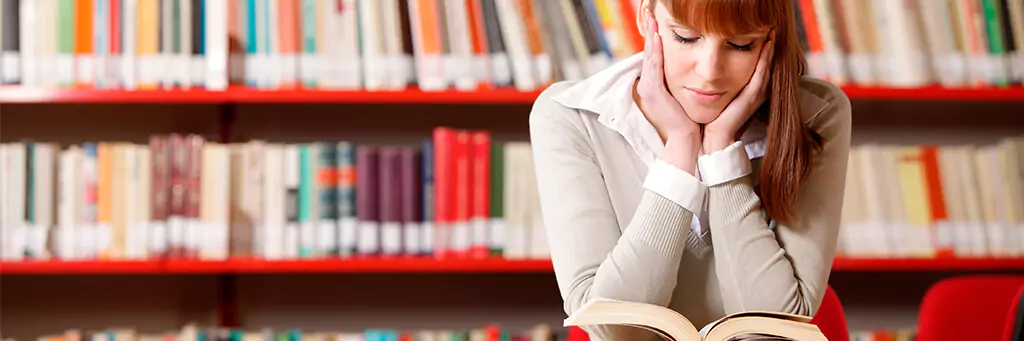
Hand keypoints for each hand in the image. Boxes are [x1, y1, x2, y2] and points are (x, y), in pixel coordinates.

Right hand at [635, 8, 700, 173]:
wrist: (686, 138)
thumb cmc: (687, 119)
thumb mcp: (681, 96)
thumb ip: (680, 82)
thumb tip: (687, 70)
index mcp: (653, 86)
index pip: (654, 57)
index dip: (654, 40)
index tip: (657, 24)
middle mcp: (647, 85)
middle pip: (649, 53)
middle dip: (650, 33)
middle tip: (651, 15)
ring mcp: (648, 88)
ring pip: (649, 56)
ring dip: (651, 37)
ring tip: (653, 21)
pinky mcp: (653, 91)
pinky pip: (653, 66)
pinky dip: (655, 50)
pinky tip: (658, 37)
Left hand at [704, 32, 774, 152]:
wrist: (716, 136)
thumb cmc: (716, 117)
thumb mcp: (722, 95)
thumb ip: (725, 84)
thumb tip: (717, 71)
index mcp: (751, 91)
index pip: (761, 66)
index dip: (765, 51)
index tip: (765, 35)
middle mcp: (757, 91)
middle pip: (767, 64)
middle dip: (770, 47)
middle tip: (772, 30)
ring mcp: (756, 94)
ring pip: (766, 67)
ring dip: (770, 50)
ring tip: (771, 34)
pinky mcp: (752, 97)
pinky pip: (761, 74)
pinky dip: (765, 60)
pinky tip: (766, 48)